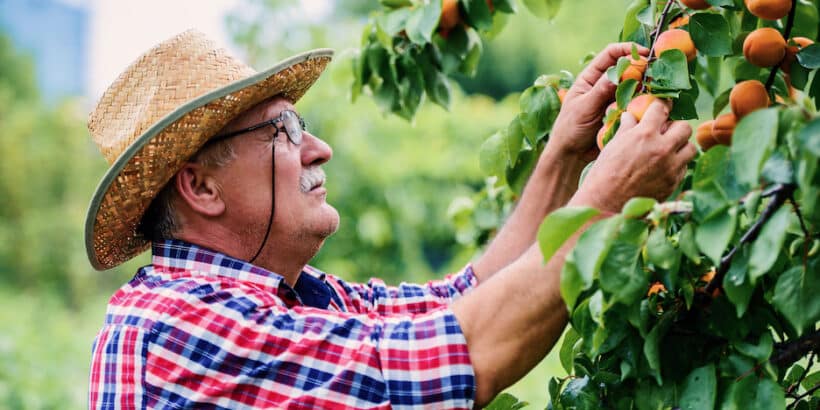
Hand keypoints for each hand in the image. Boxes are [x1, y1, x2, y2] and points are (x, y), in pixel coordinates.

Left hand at [547, 43, 648, 163]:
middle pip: (626, 69)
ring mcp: (613, 99)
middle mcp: (603, 85)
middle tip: (654, 75)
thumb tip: (619, 71)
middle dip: (641, 69)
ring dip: (644, 87)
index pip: (610, 54)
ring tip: (653, 92)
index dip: (627, 50)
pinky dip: (643, 103)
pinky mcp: (621, 112)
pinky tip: (649, 106)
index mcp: (590, 78)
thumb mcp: (583, 108)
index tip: (645, 53)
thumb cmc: (570, 128)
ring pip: (634, 87)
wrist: (571, 154)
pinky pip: (635, 104)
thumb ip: (600, 90)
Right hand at [571, 100, 696, 212]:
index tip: (663, 106)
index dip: (663, 105)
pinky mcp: (673, 183)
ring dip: (681, 147)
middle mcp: (662, 149)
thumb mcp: (613, 146)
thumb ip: (627, 128)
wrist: (605, 205)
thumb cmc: (603, 174)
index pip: (661, 109)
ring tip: (669, 151)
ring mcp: (670, 167)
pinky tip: (663, 168)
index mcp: (644, 135)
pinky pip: (684, 168)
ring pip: (690, 148)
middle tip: (666, 132)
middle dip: (675, 127)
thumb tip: (631, 116)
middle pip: (684, 127)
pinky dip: (677, 165)